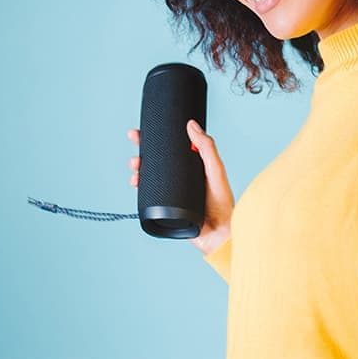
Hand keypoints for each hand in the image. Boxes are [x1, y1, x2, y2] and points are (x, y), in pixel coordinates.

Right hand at [127, 120, 233, 255]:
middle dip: (144, 148)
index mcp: (194, 166)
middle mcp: (182, 177)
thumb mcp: (215, 169)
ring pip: (151, 175)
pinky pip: (149, 194)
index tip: (149, 127)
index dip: (161, 137)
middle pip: (159, 159)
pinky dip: (140, 186)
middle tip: (134, 138)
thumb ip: (206, 147)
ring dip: (139, 167)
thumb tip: (192, 125)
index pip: (174, 147)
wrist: (217, 233)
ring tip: (135, 165)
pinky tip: (136, 183)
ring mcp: (173, 192)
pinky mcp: (166, 207)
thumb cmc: (222, 202)